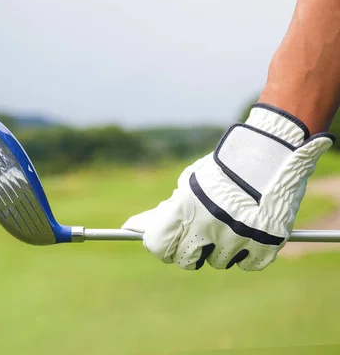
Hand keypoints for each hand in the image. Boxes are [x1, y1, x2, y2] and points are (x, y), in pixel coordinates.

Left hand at [122, 103, 334, 270]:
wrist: (272, 151)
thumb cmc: (224, 166)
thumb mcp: (191, 182)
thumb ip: (172, 208)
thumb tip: (142, 228)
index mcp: (185, 210)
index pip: (158, 246)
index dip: (162, 246)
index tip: (167, 242)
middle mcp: (209, 228)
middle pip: (186, 261)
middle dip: (189, 252)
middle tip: (198, 240)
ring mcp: (239, 238)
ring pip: (219, 262)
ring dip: (221, 250)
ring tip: (230, 225)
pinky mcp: (267, 244)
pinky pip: (249, 264)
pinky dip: (249, 254)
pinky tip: (250, 234)